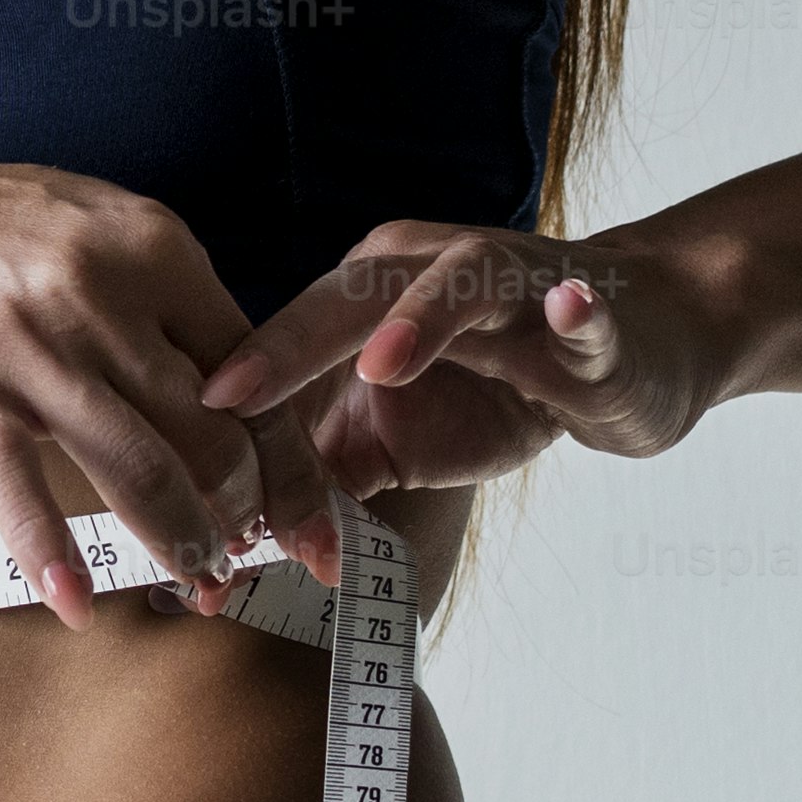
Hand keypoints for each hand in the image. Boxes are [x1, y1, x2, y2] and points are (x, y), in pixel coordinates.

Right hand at [0, 164, 343, 627]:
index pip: (252, 375)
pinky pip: (21, 491)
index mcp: (156, 252)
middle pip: (207, 431)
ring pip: (136, 468)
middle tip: (250, 566)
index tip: (308, 524)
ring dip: (178, 543)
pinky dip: (52, 555)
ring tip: (200, 588)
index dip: (287, 461)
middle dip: (241, 516)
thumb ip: (170, 302)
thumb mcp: (101, 231)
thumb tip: (245, 391)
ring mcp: (32, 349)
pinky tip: (77, 604)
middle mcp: (103, 297)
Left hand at [199, 221, 727, 504]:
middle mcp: (427, 270)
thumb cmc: (496, 388)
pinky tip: (569, 311)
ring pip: (458, 283)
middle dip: (287, 349)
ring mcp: (512, 283)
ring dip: (420, 320)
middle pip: (346, 300)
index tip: (173, 447)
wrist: (628, 356)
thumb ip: (316, 471)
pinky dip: (573, 310)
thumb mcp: (390, 437)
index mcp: (367, 295)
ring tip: (380, 364)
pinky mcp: (590, 310)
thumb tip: (226, 531)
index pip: (290, 343)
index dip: (238, 399)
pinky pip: (582, 306)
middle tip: (227, 396)